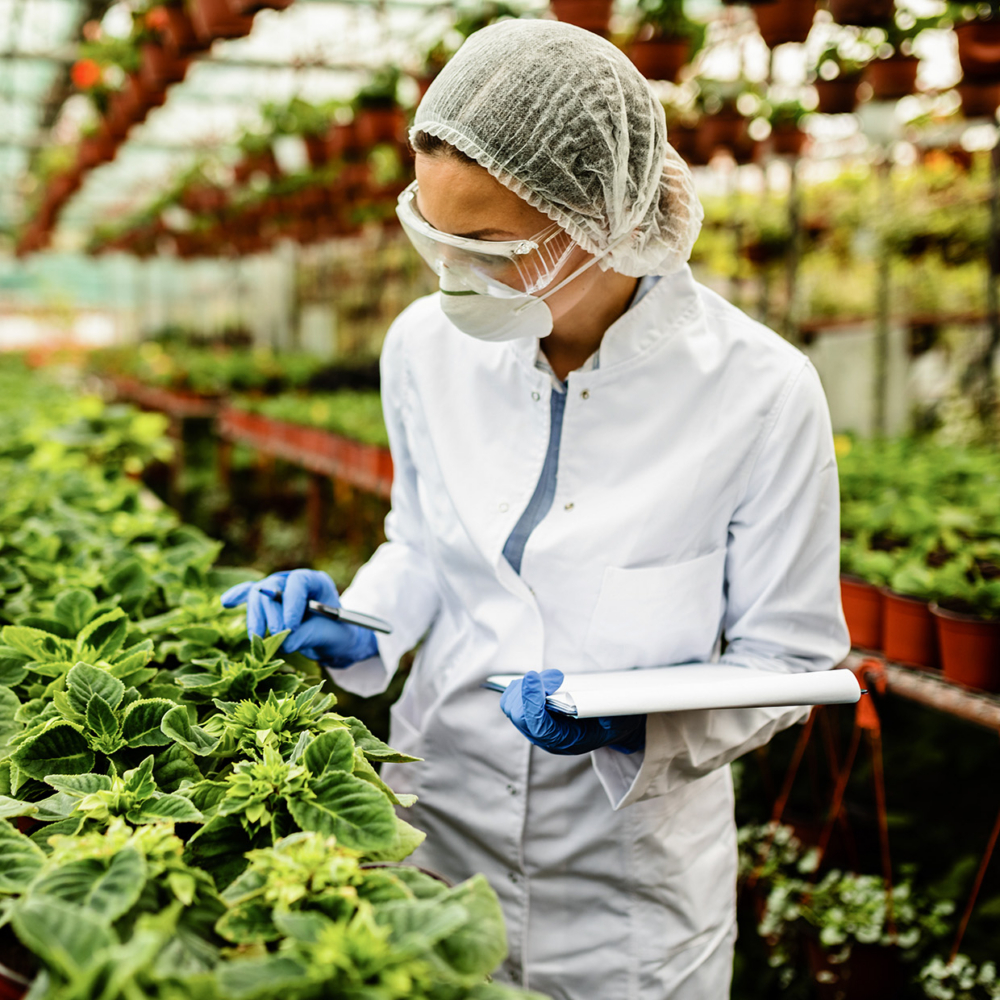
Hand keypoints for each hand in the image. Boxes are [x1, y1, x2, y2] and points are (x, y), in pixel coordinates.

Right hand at [220, 569, 377, 668]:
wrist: (333, 638)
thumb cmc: (336, 634)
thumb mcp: (330, 635)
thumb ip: (308, 635)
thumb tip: (283, 642)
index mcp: (316, 582)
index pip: (298, 582)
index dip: (291, 602)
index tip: (290, 626)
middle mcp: (294, 581)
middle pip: (273, 587)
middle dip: (272, 614)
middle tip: (277, 636)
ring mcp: (278, 589)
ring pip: (257, 595)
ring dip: (256, 617)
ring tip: (259, 639)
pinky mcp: (266, 600)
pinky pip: (248, 594)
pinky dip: (237, 597)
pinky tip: (226, 602)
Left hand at [499, 669, 645, 754]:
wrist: (613, 726)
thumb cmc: (614, 720)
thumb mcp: (619, 717)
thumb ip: (607, 711)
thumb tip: (595, 705)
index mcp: (565, 742)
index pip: (538, 726)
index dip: (532, 701)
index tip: (533, 677)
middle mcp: (546, 737)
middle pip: (518, 714)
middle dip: (528, 691)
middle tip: (553, 677)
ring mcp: (536, 727)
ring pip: (512, 706)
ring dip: (524, 687)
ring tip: (549, 678)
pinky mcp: (531, 715)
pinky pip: (513, 700)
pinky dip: (521, 687)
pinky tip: (538, 681)